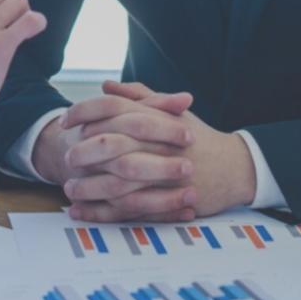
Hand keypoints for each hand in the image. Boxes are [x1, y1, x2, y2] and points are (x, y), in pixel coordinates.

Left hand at [65, 81, 256, 220]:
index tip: (65, 120)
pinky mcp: (167, 202)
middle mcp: (158, 144)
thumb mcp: (172, 111)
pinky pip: (128, 209)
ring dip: (89, 187)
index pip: (112, 108)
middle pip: (111, 145)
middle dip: (83, 152)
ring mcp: (163, 175)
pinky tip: (82, 212)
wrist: (235, 167)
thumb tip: (106, 86)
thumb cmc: (198, 137)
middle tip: (66, 157)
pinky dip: (102, 213)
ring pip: (117, 181)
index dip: (84, 112)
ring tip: (69, 189)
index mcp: (156, 117)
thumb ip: (138, 96)